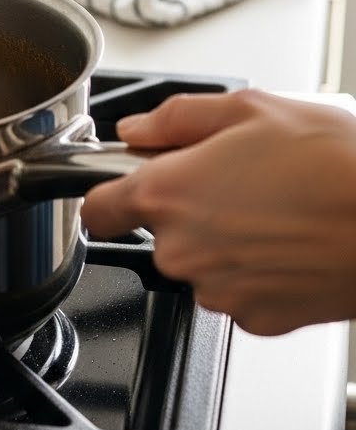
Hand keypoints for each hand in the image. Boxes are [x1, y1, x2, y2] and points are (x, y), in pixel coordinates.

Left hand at [82, 90, 355, 335]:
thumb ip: (177, 118)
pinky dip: (254, 270)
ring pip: (199, 262)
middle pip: (157, 231)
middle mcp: (182, 249)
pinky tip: (288, 241)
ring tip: (272, 206)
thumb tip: (137, 130)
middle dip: (186, 206)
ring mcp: (218, 291)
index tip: (123, 185)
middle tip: (234, 178)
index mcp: (168, 193)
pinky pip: (236, 290)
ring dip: (222, 238)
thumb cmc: (332, 164)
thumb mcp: (249, 109)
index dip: (107, 192)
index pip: (96, 208)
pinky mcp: (255, 320)